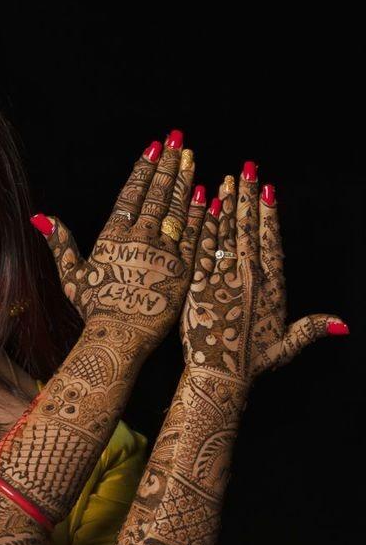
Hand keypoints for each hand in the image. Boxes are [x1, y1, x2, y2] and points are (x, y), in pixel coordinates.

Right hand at [31, 133, 207, 355]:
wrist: (120, 337)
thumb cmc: (94, 308)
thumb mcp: (73, 274)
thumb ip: (61, 243)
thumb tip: (42, 217)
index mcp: (114, 236)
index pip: (132, 194)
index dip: (143, 168)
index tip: (153, 147)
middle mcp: (140, 238)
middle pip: (156, 194)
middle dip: (167, 165)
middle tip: (177, 140)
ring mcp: (164, 252)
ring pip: (177, 209)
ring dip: (184, 181)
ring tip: (190, 157)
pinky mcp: (183, 269)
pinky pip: (194, 235)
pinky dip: (200, 214)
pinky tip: (206, 194)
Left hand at [181, 164, 348, 385]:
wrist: (220, 375)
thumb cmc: (254, 362)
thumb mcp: (288, 344)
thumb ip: (313, 328)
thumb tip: (345, 324)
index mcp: (272, 286)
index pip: (271, 240)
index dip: (270, 212)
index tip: (268, 187)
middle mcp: (249, 276)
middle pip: (248, 228)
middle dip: (248, 196)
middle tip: (247, 168)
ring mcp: (223, 277)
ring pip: (225, 232)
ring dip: (227, 202)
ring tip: (227, 177)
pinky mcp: (199, 283)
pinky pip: (202, 247)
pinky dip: (203, 224)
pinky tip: (204, 204)